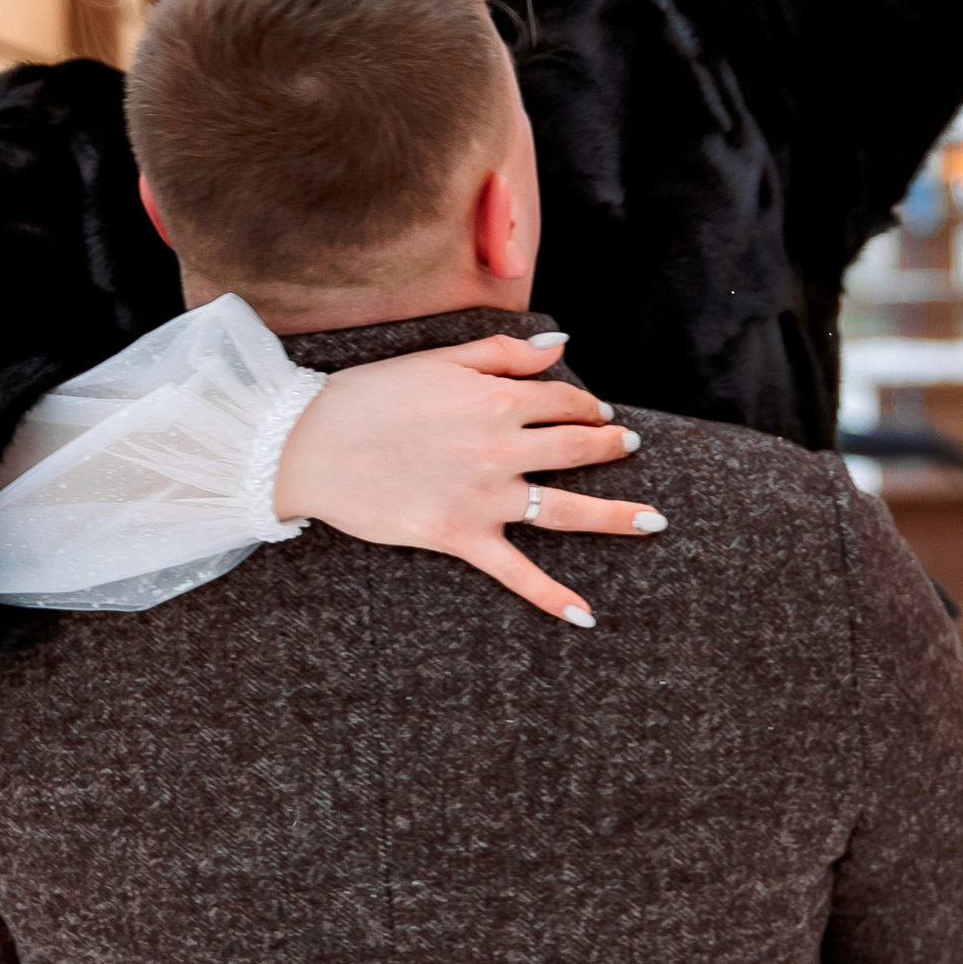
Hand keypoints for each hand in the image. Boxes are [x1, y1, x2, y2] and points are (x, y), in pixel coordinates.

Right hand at [272, 331, 663, 627]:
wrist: (308, 446)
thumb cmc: (367, 397)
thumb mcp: (437, 360)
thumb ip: (503, 353)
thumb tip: (561, 347)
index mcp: (496, 398)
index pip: (563, 400)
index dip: (586, 402)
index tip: (596, 408)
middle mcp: (501, 447)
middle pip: (577, 448)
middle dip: (610, 445)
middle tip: (629, 445)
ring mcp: (486, 496)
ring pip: (568, 509)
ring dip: (616, 516)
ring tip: (654, 521)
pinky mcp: (461, 536)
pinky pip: (516, 573)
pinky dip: (551, 596)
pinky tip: (586, 615)